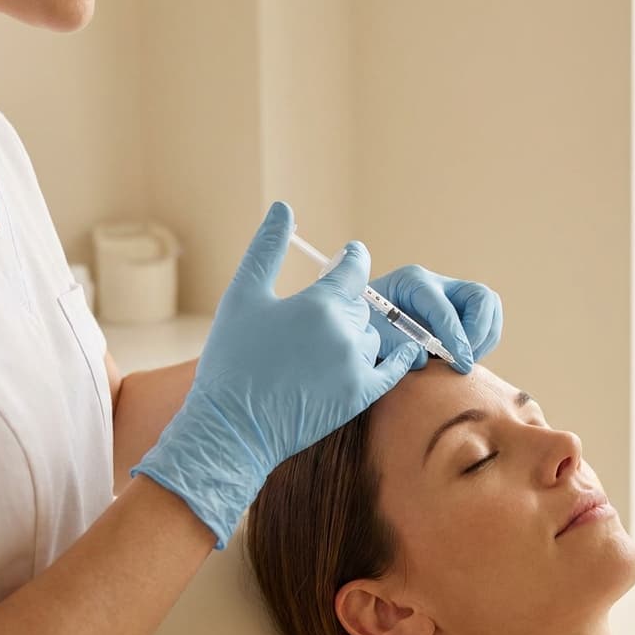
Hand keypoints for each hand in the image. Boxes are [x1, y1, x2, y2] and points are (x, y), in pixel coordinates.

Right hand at [131, 202, 419, 548]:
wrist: (231, 426)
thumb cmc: (230, 359)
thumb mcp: (242, 297)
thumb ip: (266, 249)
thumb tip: (284, 207)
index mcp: (319, 302)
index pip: (352, 268)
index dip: (352, 259)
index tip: (351, 255)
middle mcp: (344, 331)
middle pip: (359, 304)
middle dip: (344, 304)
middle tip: (321, 313)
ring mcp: (355, 365)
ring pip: (371, 336)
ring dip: (355, 335)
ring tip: (324, 348)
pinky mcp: (360, 396)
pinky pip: (393, 369)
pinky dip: (398, 358)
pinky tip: (404, 351)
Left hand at [370, 265, 503, 373]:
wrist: (360, 322)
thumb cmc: (363, 325)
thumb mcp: (370, 332)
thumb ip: (394, 343)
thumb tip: (423, 357)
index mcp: (413, 281)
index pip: (445, 308)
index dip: (456, 337)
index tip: (460, 364)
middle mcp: (437, 283)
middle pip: (480, 296)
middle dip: (478, 331)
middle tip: (465, 359)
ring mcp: (451, 294)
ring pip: (489, 306)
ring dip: (485, 336)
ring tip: (465, 360)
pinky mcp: (459, 309)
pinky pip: (487, 320)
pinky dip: (484, 340)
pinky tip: (463, 356)